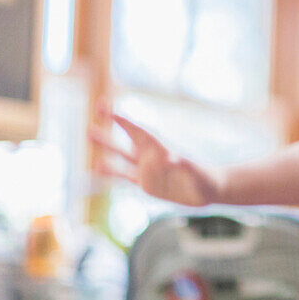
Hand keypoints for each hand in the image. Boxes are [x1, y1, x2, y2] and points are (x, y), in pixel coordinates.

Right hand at [88, 105, 223, 206]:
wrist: (209, 190)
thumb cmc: (206, 178)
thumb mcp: (196, 172)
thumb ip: (186, 165)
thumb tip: (174, 159)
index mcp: (162, 149)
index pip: (139, 132)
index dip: (123, 121)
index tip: (107, 109)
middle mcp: (151, 157)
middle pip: (127, 140)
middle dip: (110, 129)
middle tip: (91, 119)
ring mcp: (147, 170)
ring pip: (122, 157)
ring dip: (106, 149)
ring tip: (89, 136)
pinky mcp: (146, 184)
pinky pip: (125, 176)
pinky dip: (111, 172)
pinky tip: (96, 167)